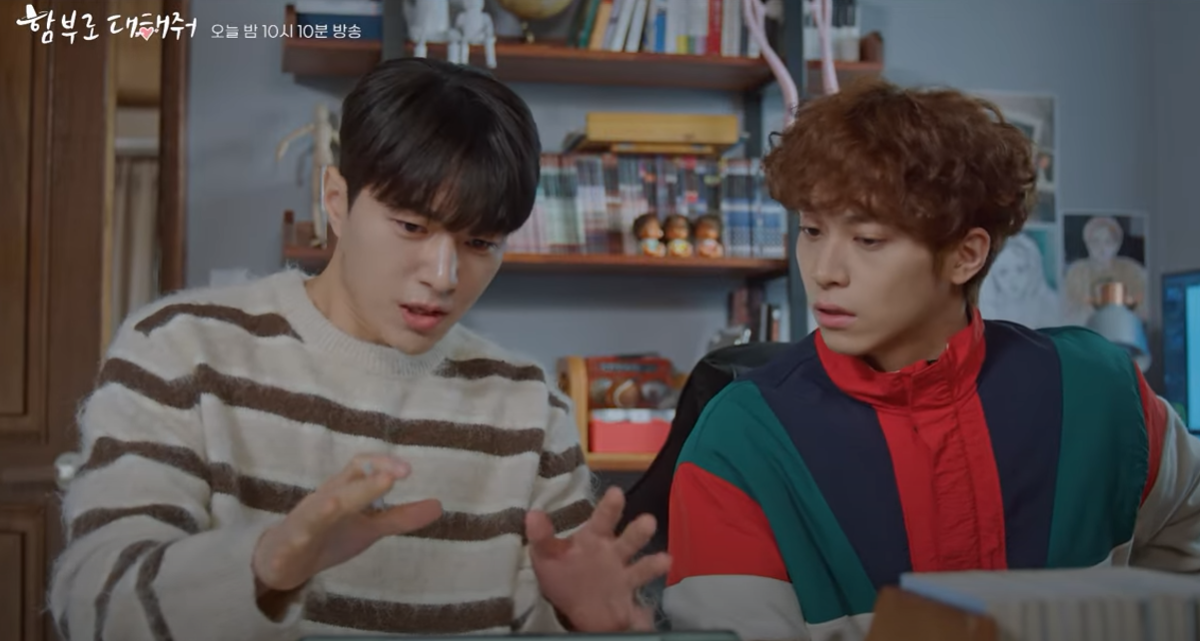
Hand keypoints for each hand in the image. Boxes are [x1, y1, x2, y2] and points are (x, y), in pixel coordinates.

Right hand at [252, 453, 442, 592]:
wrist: (282, 560)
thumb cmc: (330, 535)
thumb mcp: (369, 527)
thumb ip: (401, 517)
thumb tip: (439, 506)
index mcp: (344, 490)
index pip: (361, 466)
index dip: (381, 463)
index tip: (407, 470)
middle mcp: (324, 498)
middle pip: (344, 485)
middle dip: (365, 483)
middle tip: (392, 477)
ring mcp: (305, 520)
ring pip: (316, 509)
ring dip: (328, 505)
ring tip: (338, 502)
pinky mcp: (289, 543)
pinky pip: (293, 537)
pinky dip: (298, 536)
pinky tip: (302, 538)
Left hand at [527, 486, 671, 631]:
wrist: (582, 612)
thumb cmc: (565, 578)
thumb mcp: (546, 559)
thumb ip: (541, 537)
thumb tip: (531, 513)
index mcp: (593, 538)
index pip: (602, 518)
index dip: (609, 507)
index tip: (617, 493)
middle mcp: (612, 549)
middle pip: (626, 536)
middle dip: (636, 529)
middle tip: (644, 518)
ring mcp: (623, 569)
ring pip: (637, 558)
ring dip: (647, 553)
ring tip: (656, 545)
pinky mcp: (629, 590)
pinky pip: (641, 582)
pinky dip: (653, 573)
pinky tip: (665, 562)